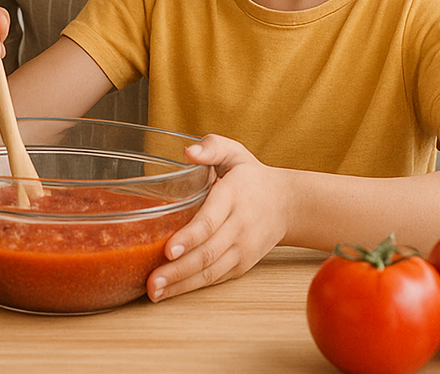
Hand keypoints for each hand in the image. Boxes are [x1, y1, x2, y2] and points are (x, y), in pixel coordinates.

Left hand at [146, 135, 286, 302]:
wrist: (286, 204)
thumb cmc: (250, 176)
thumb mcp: (234, 152)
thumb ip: (211, 147)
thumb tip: (189, 152)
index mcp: (233, 198)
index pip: (210, 221)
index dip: (190, 237)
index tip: (169, 249)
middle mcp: (238, 227)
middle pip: (207, 252)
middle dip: (178, 269)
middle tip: (153, 281)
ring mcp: (241, 249)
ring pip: (211, 271)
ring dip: (182, 284)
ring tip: (155, 292)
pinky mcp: (240, 265)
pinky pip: (215, 278)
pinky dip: (192, 287)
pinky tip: (170, 291)